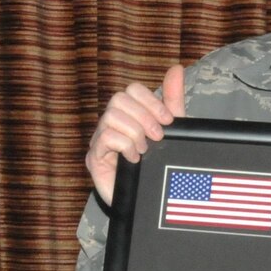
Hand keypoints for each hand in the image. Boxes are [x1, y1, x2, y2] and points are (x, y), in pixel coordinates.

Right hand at [86, 66, 187, 204]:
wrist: (151, 202)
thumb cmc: (158, 165)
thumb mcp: (172, 130)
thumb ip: (172, 100)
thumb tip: (176, 68)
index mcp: (128, 115)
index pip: (131, 90)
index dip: (151, 101)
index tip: (169, 121)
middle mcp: (111, 124)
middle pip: (118, 99)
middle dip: (144, 116)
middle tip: (158, 137)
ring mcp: (100, 141)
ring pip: (111, 116)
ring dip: (134, 132)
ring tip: (145, 150)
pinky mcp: (94, 159)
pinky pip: (105, 137)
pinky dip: (124, 145)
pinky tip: (134, 159)